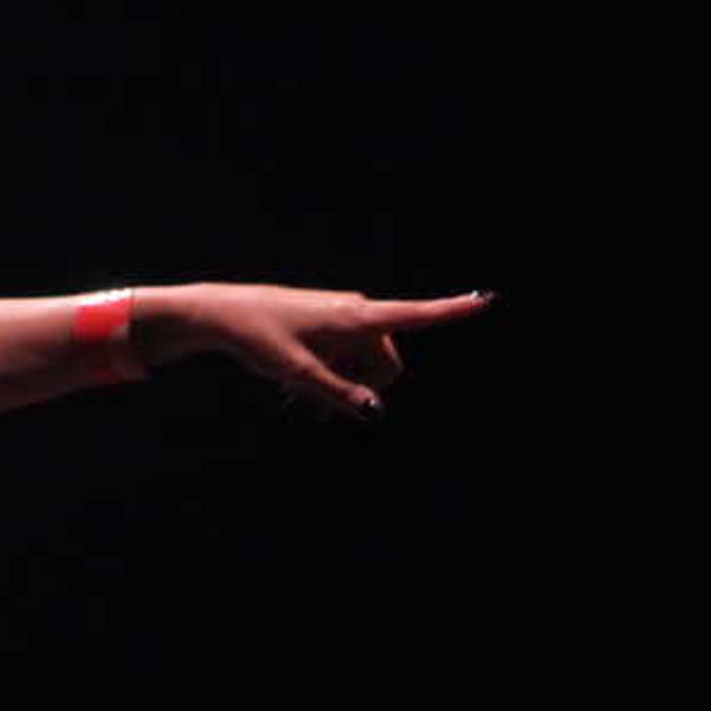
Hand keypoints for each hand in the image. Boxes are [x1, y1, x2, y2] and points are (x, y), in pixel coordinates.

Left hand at [150, 282, 490, 416]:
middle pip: (386, 361)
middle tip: (319, 408)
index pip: (416, 315)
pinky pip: (346, 355)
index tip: (488, 299)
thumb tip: (377, 412)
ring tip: (301, 402)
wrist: (223, 314)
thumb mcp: (298, 374)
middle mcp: (357, 312)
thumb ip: (339, 394)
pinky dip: (332, 373)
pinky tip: (298, 389)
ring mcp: (342, 317)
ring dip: (343, 384)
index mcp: (358, 318)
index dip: (453, 310)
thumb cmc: (260, 339)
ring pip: (363, 362)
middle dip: (364, 387)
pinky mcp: (328, 323)